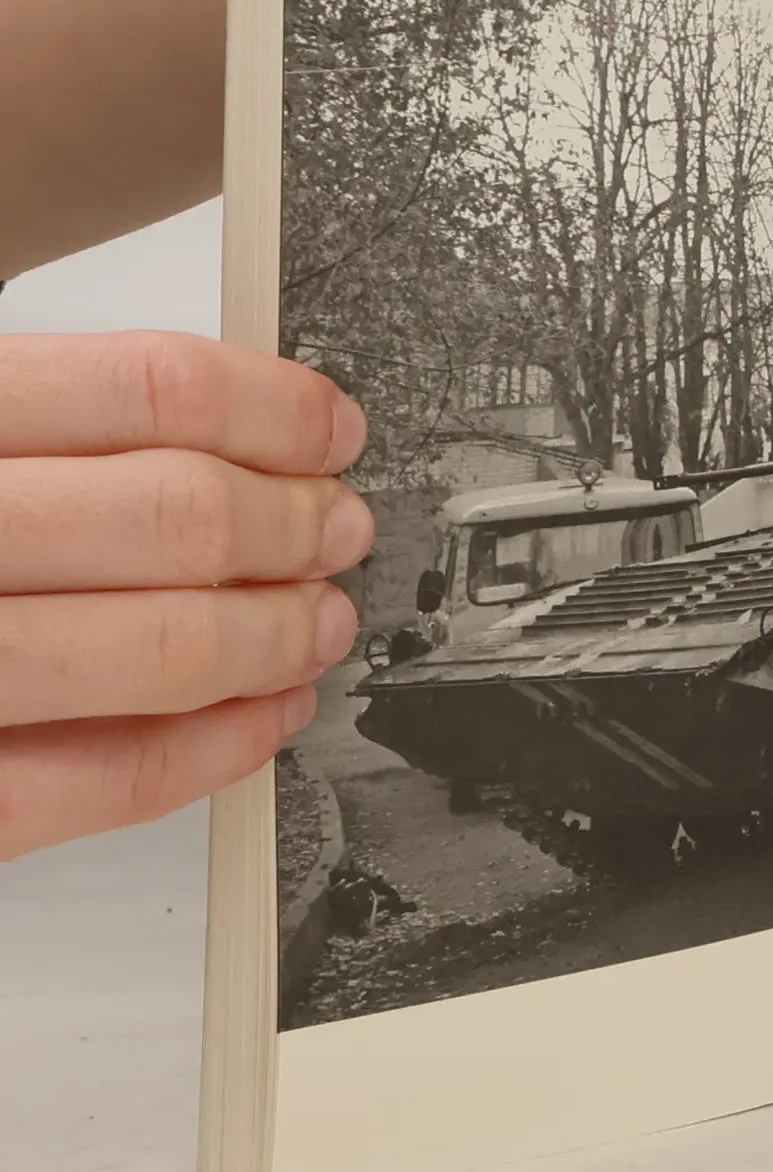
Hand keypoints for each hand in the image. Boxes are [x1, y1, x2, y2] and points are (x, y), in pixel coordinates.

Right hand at [0, 333, 373, 862]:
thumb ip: (33, 423)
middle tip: (338, 529)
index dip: (275, 412)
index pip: (148, 390)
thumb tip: (222, 426)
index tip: (329, 431)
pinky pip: (100, 781)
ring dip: (275, 635)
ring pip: (158, 648)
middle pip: (175, 516)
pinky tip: (264, 716)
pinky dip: (214, 751)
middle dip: (295, 525)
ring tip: (317, 620)